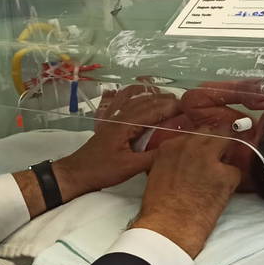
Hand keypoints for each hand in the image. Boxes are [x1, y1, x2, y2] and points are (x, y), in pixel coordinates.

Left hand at [50, 84, 179, 200]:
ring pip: (132, 100)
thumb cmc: (102, 170)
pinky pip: (119, 103)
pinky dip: (128, 95)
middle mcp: (119, 117)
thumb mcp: (130, 167)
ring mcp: (111, 119)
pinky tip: (132, 92)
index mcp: (126, 125)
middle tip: (182, 102)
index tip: (187, 107)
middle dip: (163, 99)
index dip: (170, 107)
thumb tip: (175, 147)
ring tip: (164, 94)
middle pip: (144, 102)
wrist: (76, 173)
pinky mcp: (107, 124)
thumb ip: (152, 157)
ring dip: (149, 95)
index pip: (152, 111)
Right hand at [131, 131, 240, 257]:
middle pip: (212, 132)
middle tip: (216, 159)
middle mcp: (190, 146)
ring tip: (218, 176)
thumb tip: (185, 162)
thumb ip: (172, 161)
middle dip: (216, 143)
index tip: (202, 152)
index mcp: (170, 147)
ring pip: (227, 142)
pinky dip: (231, 182)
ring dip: (225, 156)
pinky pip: (235, 171)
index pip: (193, 133)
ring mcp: (209, 158)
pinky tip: (220, 195)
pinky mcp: (226, 174)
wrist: (168, 227)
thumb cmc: (159, 208)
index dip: (200, 144)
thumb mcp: (157, 174)